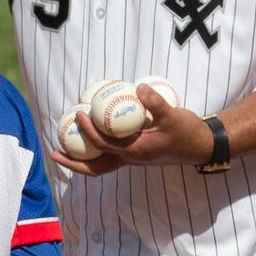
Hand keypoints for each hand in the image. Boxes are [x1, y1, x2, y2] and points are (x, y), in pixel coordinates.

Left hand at [50, 83, 214, 176]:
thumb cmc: (187, 131)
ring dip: (81, 159)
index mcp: (135, 152)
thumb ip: (155, 103)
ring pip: (100, 165)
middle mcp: (130, 159)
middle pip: (94, 168)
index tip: (80, 113)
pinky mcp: (136, 154)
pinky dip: (96, 148)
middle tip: (54, 153)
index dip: (88, 130)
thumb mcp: (173, 115)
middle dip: (72, 163)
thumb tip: (138, 88)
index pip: (103, 144)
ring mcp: (132, 159)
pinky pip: (109, 154)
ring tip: (64, 148)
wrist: (201, 145)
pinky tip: (90, 134)